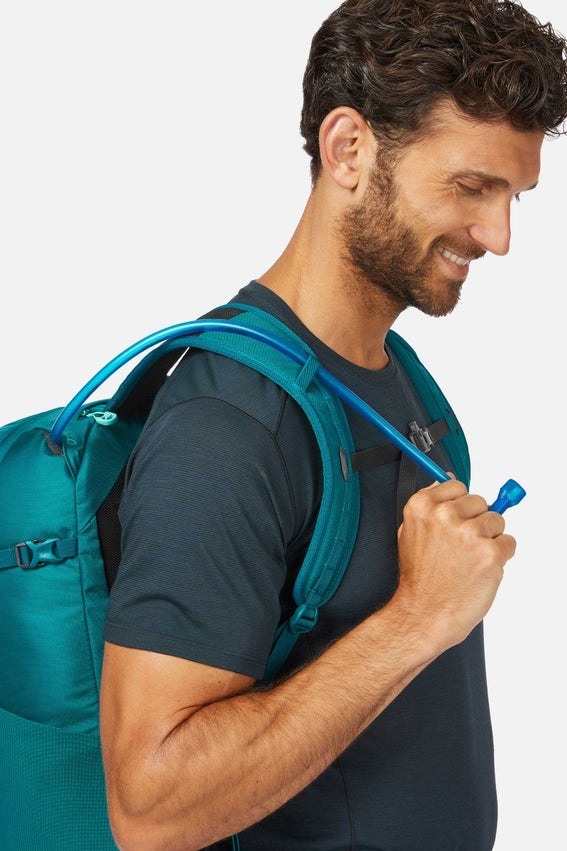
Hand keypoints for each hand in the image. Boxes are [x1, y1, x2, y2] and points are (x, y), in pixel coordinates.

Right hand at [395, 477, 516, 651]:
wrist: (424, 613)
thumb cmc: (419, 579)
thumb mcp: (410, 533)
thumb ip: (430, 506)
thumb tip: (447, 482)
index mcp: (422, 506)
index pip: (457, 486)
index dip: (461, 506)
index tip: (458, 519)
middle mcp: (445, 515)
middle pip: (480, 502)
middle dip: (477, 521)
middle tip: (462, 547)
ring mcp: (469, 533)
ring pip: (497, 521)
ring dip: (490, 539)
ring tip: (469, 560)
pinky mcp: (490, 552)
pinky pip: (509, 543)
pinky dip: (500, 557)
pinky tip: (480, 570)